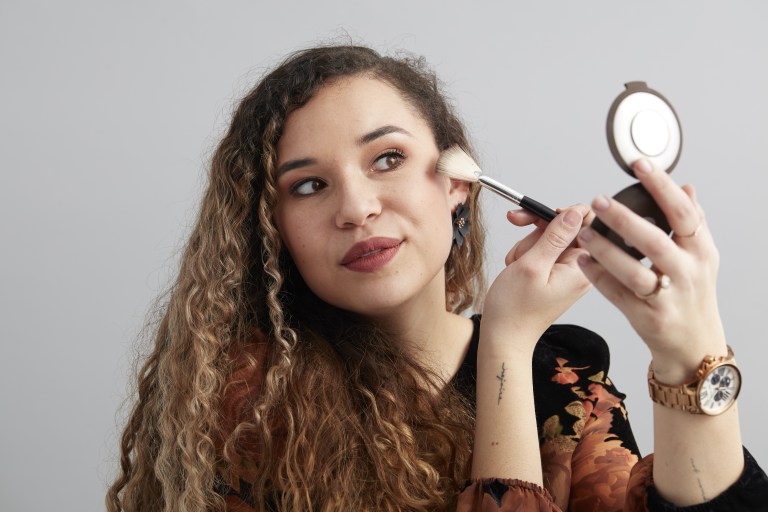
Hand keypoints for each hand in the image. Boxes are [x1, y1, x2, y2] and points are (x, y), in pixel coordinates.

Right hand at [481, 205, 591, 355]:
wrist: (503, 335)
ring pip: (546, 237)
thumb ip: (555, 235)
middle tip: (520, 254)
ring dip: (526, 248)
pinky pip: (539, 250)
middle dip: (536, 236)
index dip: (561, 214)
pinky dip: (524, 256)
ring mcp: (566, 270)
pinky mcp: (553, 272)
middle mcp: (579, 267)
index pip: (586, 221)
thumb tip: (576, 211)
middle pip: (563, 227)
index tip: (537, 221)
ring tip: (517, 269)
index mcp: (582, 266)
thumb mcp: (532, 266)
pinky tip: (517, 271)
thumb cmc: (515, 309)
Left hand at [577, 158, 725, 382]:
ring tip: (583, 234)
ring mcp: (667, 297)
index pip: (683, 213)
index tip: (640, 165)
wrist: (692, 342)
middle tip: (599, 201)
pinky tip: (582, 259)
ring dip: (605, 251)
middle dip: (625, 220)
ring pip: (633, 272)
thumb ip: (692, 222)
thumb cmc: (692, 292)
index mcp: (701, 251)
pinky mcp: (646, 317)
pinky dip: (598, 276)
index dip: (661, 187)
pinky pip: (617, 294)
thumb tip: (687, 187)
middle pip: (655, 242)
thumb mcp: (701, 256)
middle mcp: (687, 273)